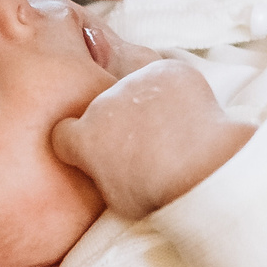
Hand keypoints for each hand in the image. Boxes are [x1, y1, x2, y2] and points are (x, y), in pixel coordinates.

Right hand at [51, 59, 253, 219]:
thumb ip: (100, 171)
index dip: (78, 142)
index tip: (97, 151)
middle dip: (113, 119)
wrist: (203, 170)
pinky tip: (185, 112)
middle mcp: (101, 103)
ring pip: (130, 85)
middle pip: (97, 106)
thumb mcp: (114, 197)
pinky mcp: (165, 69)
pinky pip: (163, 74)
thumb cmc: (160, 194)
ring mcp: (133, 82)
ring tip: (166, 128)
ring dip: (142, 101)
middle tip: (140, 141)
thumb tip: (104, 163)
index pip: (63, 131)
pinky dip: (172, 88)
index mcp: (83, 138)